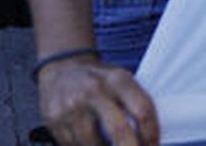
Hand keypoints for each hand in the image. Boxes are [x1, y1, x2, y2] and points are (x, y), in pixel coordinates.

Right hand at [37, 57, 159, 145]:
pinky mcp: (54, 120)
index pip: (143, 111)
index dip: (151, 134)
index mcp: (118, 80)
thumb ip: (135, 103)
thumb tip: (149, 136)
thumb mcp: (121, 80)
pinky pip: (73, 145)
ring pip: (93, 144)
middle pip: (119, 131)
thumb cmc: (98, 78)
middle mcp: (95, 91)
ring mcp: (73, 107)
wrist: (61, 68)